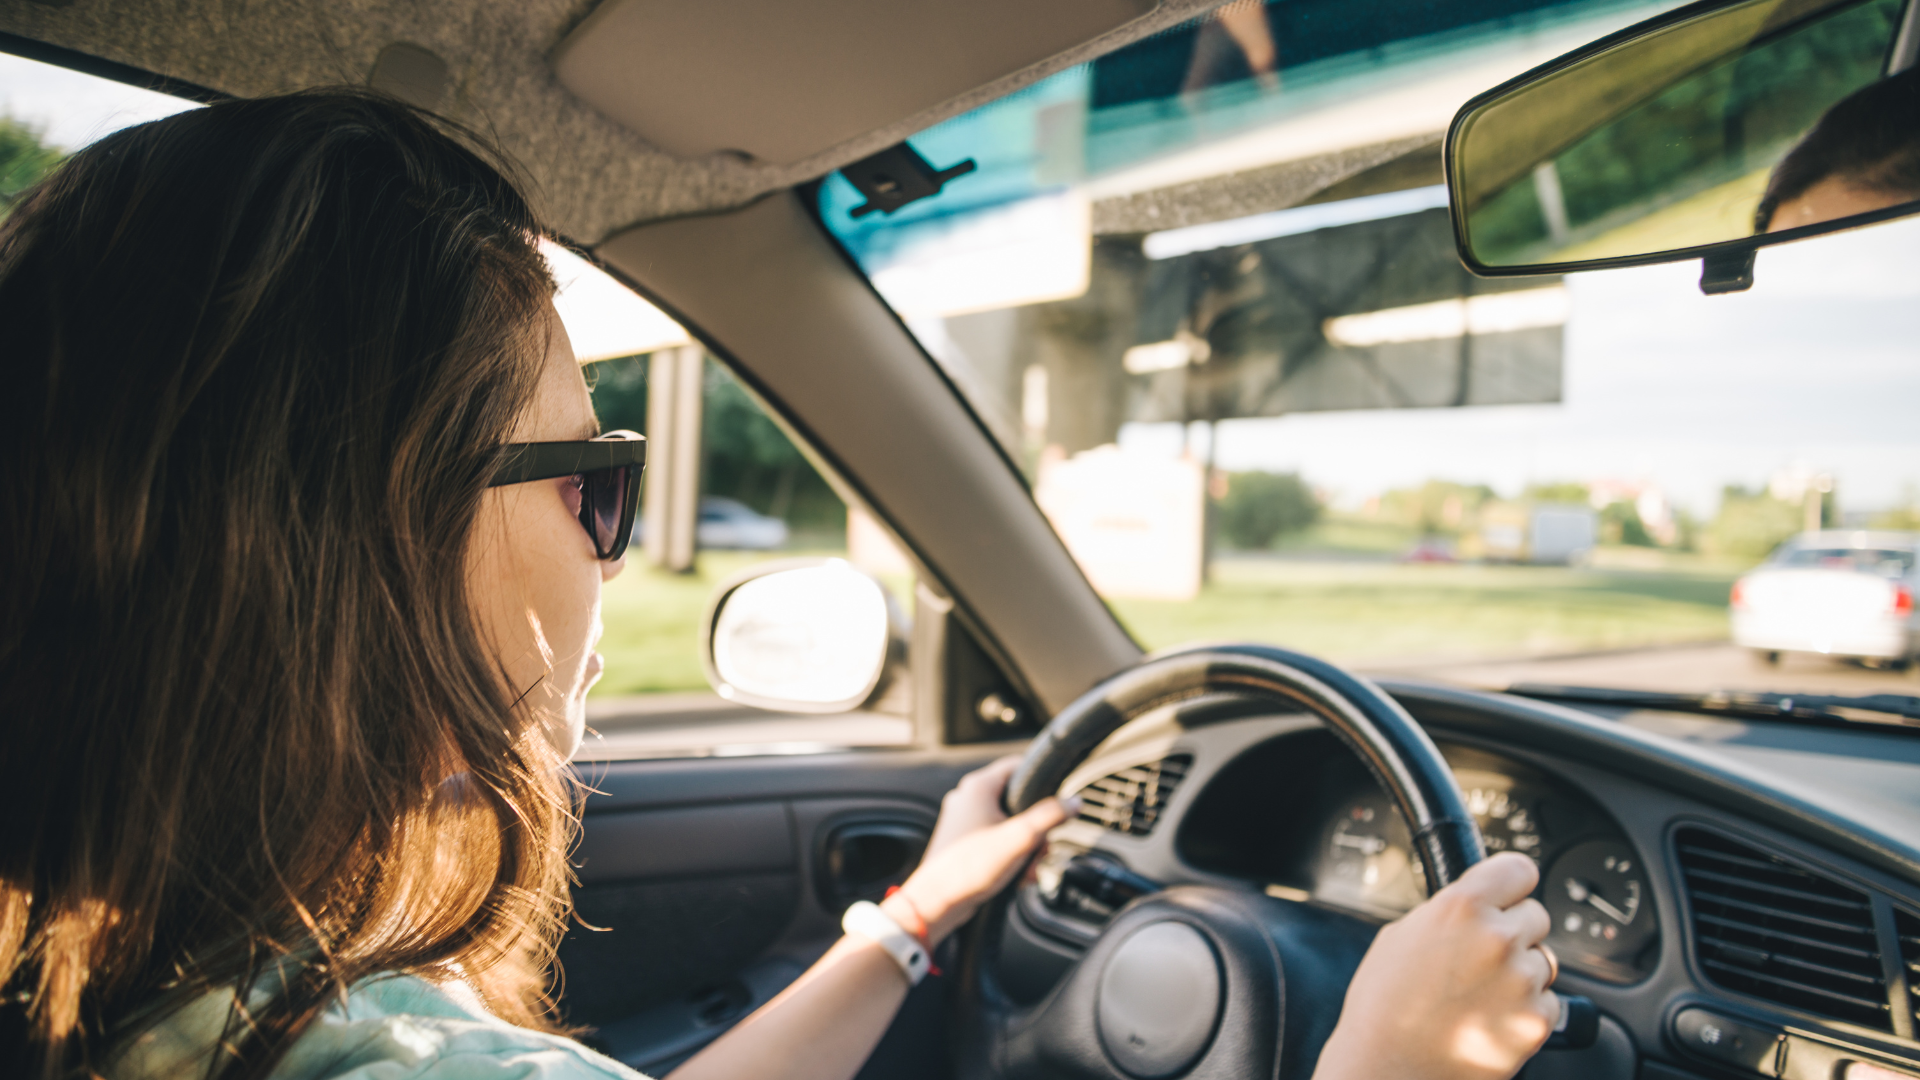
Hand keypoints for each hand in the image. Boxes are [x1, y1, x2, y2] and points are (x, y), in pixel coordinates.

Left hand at [886, 756, 1074, 944]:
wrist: (937, 902)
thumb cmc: (970, 868)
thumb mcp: (1020, 838)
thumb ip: (1050, 816)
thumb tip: (1073, 802)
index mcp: (978, 787)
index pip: (1018, 766)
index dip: (1042, 782)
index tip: (1056, 801)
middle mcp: (968, 799)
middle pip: (1017, 801)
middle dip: (1036, 829)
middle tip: (1041, 849)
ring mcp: (963, 821)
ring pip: (1008, 824)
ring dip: (1025, 846)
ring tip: (1028, 868)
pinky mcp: (963, 842)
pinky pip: (995, 840)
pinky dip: (1009, 855)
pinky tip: (1016, 875)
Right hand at [1314, 852, 1557, 1079]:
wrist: (1389, 1069)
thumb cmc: (1384, 1007)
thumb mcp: (1401, 936)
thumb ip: (1446, 913)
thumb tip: (1475, 905)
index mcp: (1462, 907)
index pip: (1519, 869)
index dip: (1511, 883)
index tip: (1509, 893)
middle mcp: (1497, 938)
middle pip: (1537, 915)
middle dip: (1514, 932)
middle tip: (1481, 957)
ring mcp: (1521, 981)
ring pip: (1544, 959)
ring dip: (1522, 971)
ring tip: (1480, 993)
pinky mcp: (1536, 1020)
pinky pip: (1548, 1000)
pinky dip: (1527, 1008)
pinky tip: (1489, 1018)